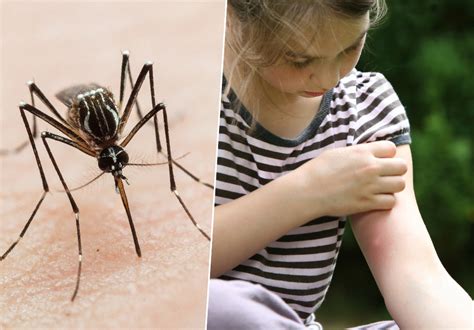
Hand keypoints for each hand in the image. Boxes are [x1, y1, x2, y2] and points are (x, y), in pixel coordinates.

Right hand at [292, 141, 407, 217]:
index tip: (380, 161)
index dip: (387, 155)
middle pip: (401, 166)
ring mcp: (370, 186)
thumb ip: (357, 152)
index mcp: (362, 152)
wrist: (308, 191)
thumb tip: (367, 152)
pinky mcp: (367, 202)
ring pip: (400, 184)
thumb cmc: (317, 170)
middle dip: (395, 171)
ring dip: (392, 187)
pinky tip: (375, 200)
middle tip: (384, 176)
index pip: (391, 148)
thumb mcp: (337, 153)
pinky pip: (391, 202)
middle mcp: (370, 167)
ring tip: (381, 189)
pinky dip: (385, 202)